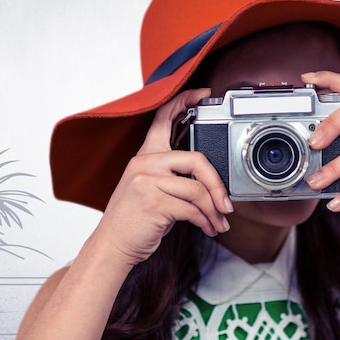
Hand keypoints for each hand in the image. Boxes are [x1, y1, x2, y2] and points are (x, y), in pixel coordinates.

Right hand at [95, 88, 231, 266]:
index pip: (163, 118)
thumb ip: (171, 176)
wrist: (112, 246)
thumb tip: (208, 181)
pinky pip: (192, 209)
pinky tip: (207, 228)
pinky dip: (206, 221)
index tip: (202, 94)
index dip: (183, 101)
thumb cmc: (134, 220)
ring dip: (214, 211)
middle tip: (226, 204)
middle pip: (197, 160)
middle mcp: (144, 163)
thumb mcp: (147, 189)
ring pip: (198, 190)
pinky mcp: (154, 202)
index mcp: (144, 156)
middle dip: (218, 185)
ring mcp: (147, 181)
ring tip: (218, 222)